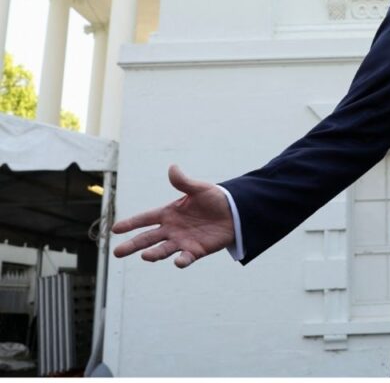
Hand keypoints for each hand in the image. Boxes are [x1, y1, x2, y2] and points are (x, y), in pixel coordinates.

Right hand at [112, 164, 235, 267]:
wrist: (235, 212)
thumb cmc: (215, 199)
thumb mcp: (199, 189)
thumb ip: (184, 182)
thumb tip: (172, 167)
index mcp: (169, 213)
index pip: (145, 219)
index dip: (130, 223)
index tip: (115, 229)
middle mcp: (171, 229)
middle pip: (147, 238)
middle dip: (132, 245)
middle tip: (117, 252)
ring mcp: (182, 241)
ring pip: (163, 250)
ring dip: (154, 254)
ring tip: (145, 256)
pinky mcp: (195, 250)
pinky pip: (186, 258)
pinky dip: (181, 261)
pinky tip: (177, 261)